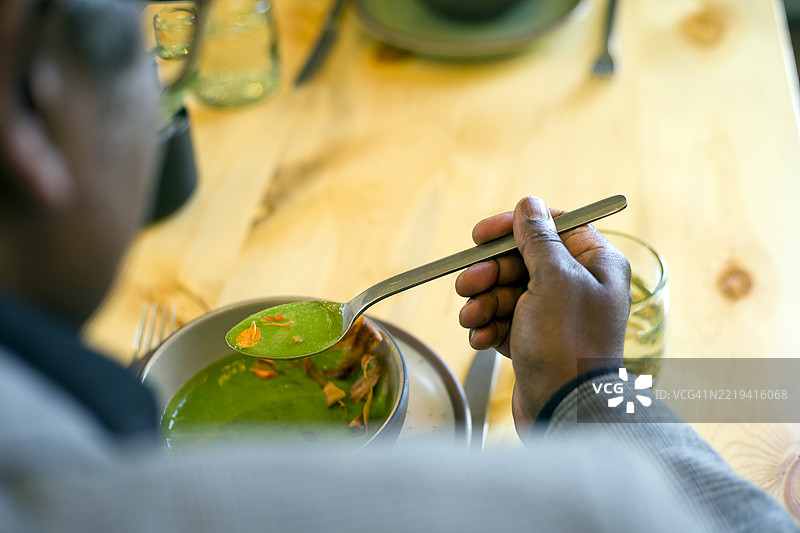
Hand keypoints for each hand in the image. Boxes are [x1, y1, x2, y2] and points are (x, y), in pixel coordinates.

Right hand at [455, 197, 630, 434]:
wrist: (567, 412)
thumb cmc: (568, 344)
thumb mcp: (553, 279)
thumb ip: (539, 238)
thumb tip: (530, 203)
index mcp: (595, 264)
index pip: (553, 226)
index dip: (515, 226)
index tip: (481, 234)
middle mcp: (579, 286)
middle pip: (523, 260)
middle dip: (490, 272)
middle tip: (466, 283)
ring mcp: (557, 315)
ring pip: (508, 291)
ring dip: (484, 302)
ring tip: (472, 318)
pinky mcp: (536, 341)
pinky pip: (505, 321)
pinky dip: (489, 327)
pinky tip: (481, 338)